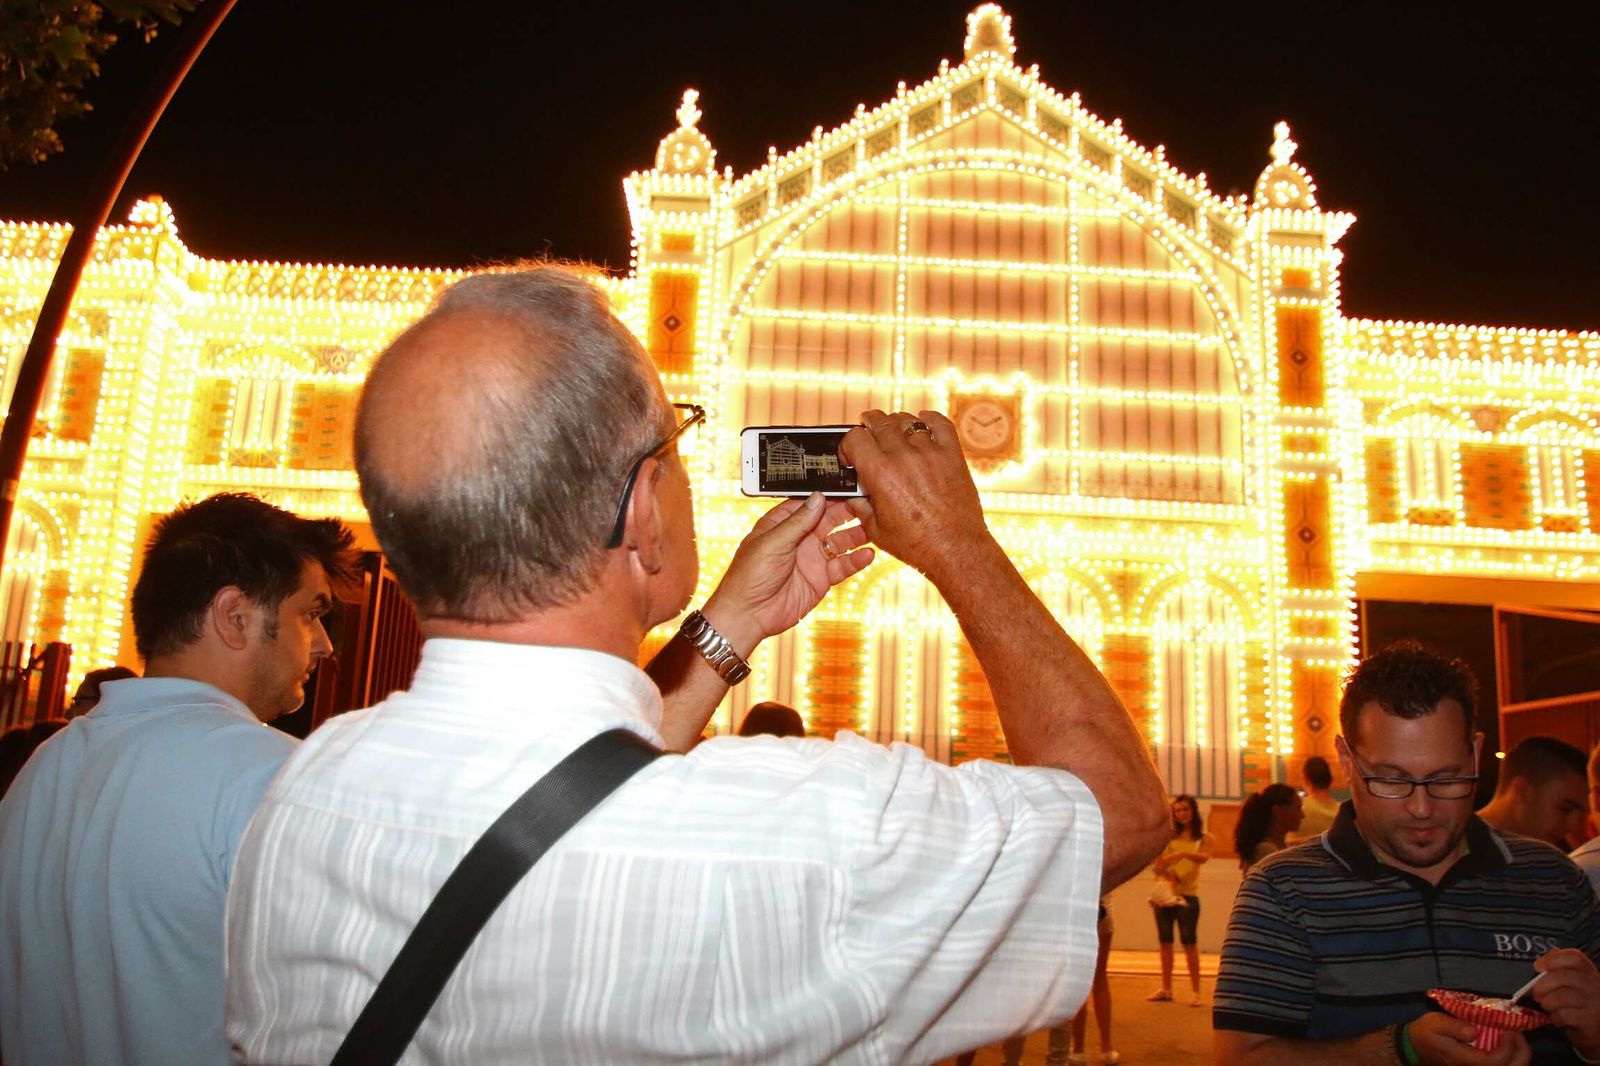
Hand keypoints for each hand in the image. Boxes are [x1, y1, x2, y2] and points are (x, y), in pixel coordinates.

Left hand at [700, 493, 872, 652]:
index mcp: (783, 523)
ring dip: (857, 534)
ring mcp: (812, 558)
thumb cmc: (749, 575)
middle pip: (830, 519)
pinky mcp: (821, 579)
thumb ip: (798, 521)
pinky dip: (856, 560)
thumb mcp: (773, 542)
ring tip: (874, 528)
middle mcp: (800, 538)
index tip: (850, 486)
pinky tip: (868, 554)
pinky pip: (843, 566)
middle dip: (849, 511)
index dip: (830, 495)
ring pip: (841, 541)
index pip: (811, 503)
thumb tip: (817, 497)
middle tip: (869, 504)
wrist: (749, 614)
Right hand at [838, 410, 988, 584]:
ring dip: (895, 423)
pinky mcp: (952, 456)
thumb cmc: (915, 544)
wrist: (955, 550)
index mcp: (880, 474)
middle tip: (868, 433)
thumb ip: (859, 505)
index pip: (854, 438)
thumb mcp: (875, 528)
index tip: (851, 455)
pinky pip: (941, 424)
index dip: (848, 445)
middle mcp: (904, 458)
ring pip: (907, 420)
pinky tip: (923, 422)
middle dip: (868, 426)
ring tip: (893, 432)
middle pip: (879, 422)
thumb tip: (853, 491)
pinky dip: (930, 418)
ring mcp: (930, 453)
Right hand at [1405, 1012, 1529, 1064]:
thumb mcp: (1434, 1023)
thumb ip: (1454, 1027)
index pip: (1495, 1061)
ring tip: (1516, 1038)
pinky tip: (1509, 1044)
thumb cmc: (1426, 1033)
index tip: (1510, 1029)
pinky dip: (1513, 1059)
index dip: (1508, 1047)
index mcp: (1464, 1061)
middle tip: (1518, 1033)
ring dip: (1519, 1057)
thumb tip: (1475, 1031)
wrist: (1415, 1047)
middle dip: (1521, 1053)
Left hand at [1531, 947, 1599, 1059]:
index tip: (1538, 967)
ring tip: (1546, 1005)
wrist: (1595, 1027)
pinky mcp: (1590, 1020)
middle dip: (1542, 985)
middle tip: (1537, 993)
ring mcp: (1594, 1002)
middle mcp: (1594, 984)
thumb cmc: (1579, 1001)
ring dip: (1547, 1002)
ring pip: (1562, 997)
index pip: (1573, 957)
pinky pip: (1564, 1015)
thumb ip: (1559, 968)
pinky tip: (1556, 1017)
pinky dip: (1555, 1016)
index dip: (1552, 959)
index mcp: (1588, 970)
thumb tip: (1541, 963)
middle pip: (1562, 977)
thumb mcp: (1572, 981)